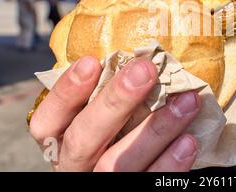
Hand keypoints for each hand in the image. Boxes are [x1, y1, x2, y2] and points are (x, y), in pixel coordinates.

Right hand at [29, 56, 200, 170]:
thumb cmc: (117, 133)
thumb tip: (136, 57)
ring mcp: (101, 184)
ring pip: (118, 164)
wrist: (134, 169)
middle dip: (115, 102)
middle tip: (145, 71)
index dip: (66, 92)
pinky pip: (148, 182)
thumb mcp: (101, 114)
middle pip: (83, 139)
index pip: (47, 120)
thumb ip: (106, 94)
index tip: (91, 62)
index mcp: (60, 141)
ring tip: (187, 102)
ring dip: (155, 130)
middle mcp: (74, 165)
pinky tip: (188, 141)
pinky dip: (169, 163)